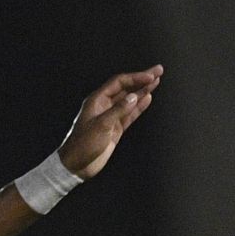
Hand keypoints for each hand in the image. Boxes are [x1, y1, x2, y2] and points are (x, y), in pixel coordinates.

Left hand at [55, 65, 163, 179]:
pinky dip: (139, 107)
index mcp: (97, 101)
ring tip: (156, 82)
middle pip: (126, 88)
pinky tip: (147, 99)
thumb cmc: (82, 144)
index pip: (119, 83)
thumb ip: (118, 110)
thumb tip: (133, 97)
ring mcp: (110, 117)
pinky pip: (130, 114)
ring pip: (130, 100)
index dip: (135, 77)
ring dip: (143, 91)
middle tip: (158, 71)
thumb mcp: (101, 125)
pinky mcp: (115, 128)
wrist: (76, 165)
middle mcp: (104, 106)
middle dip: (142, 80)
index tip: (150, 76)